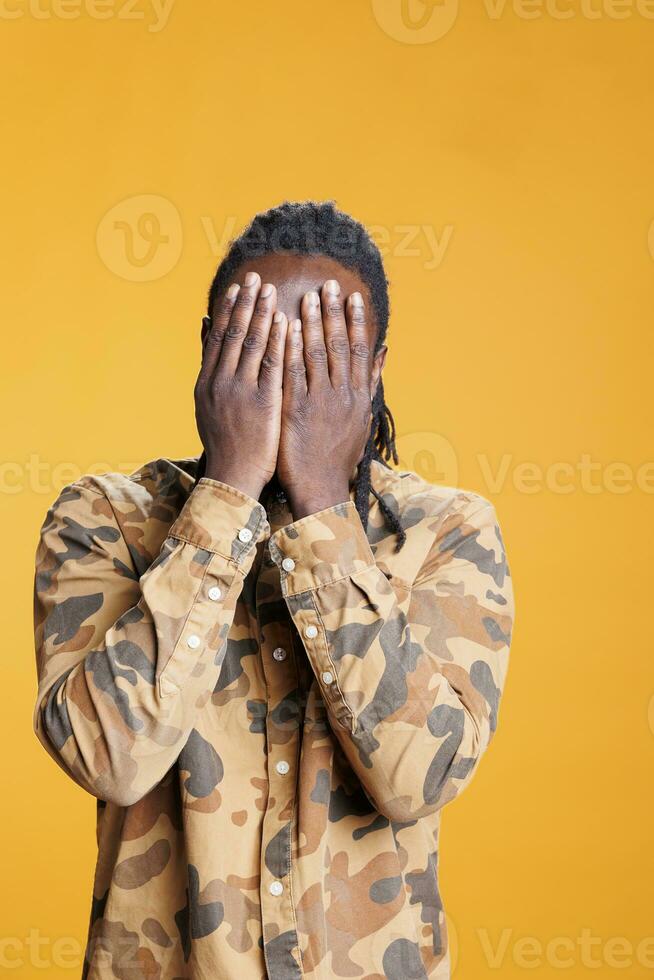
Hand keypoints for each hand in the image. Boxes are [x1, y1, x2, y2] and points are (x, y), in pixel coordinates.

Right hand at [194, 271, 287, 500]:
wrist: (232, 477)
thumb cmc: (225, 443)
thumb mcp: (208, 404)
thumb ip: (210, 366)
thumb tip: (204, 329)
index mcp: (206, 382)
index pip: (217, 337)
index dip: (228, 309)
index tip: (238, 287)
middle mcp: (220, 382)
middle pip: (233, 334)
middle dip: (245, 303)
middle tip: (256, 277)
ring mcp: (240, 392)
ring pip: (251, 344)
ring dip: (261, 314)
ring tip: (271, 290)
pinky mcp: (262, 403)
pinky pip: (272, 365)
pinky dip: (278, 341)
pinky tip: (285, 322)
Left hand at [277, 279, 373, 518]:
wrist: (321, 488)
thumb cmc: (339, 455)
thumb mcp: (363, 418)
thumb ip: (372, 382)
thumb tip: (385, 351)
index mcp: (359, 396)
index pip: (361, 350)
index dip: (356, 321)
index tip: (351, 296)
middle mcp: (343, 396)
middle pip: (341, 346)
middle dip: (333, 313)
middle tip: (327, 285)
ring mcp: (321, 403)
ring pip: (318, 355)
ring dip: (312, 324)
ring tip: (306, 297)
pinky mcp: (297, 412)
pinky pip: (294, 374)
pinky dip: (291, 350)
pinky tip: (287, 329)